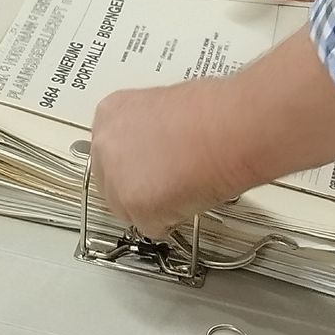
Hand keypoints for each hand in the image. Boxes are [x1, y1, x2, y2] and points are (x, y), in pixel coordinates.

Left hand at [90, 81, 238, 237]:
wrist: (229, 127)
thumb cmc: (213, 112)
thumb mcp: (166, 108)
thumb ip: (149, 132)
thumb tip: (157, 147)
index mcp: (111, 113)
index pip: (110, 152)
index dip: (136, 164)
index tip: (151, 167)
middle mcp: (105, 144)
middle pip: (112, 183)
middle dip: (140, 188)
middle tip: (170, 181)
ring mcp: (116, 177)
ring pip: (129, 209)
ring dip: (156, 205)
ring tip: (185, 185)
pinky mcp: (134, 207)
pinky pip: (151, 226)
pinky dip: (172, 219)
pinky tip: (190, 197)